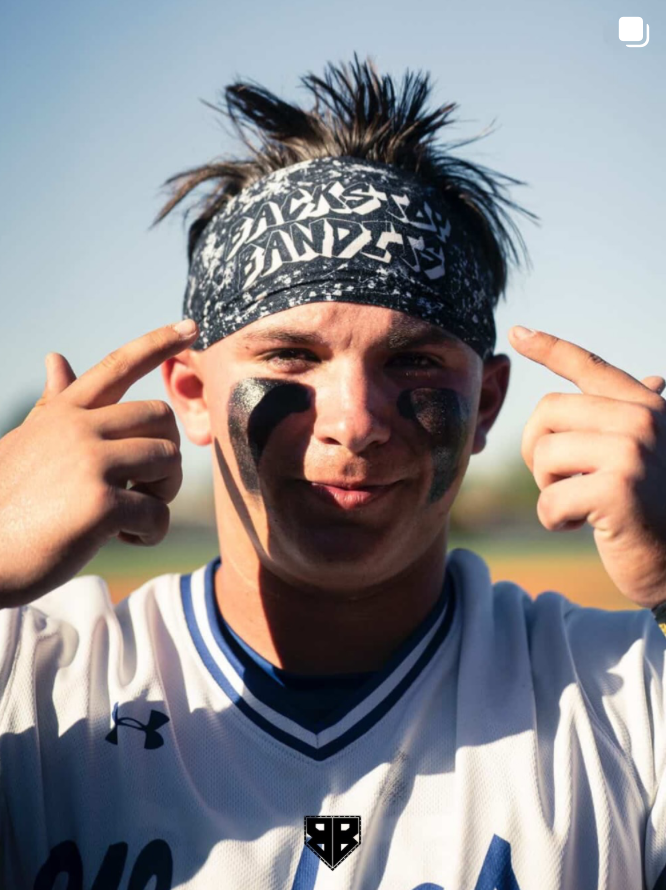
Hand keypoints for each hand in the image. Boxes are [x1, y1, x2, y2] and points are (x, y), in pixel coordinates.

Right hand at [0, 320, 197, 608]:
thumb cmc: (3, 506)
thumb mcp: (24, 443)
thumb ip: (52, 407)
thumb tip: (58, 358)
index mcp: (62, 414)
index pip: (116, 366)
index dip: (157, 343)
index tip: (192, 325)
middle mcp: (78, 428)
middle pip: (161, 417)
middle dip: (165, 455)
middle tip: (144, 489)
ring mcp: (90, 462)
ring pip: (169, 460)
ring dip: (163, 494)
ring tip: (131, 517)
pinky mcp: (100, 503)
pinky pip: (159, 513)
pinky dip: (152, 534)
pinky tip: (123, 541)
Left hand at [508, 326, 665, 608]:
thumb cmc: (657, 509)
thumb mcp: (650, 454)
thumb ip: (635, 418)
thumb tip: (655, 379)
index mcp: (645, 406)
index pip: (590, 366)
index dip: (549, 348)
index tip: (516, 332)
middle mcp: (642, 420)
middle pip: (546, 413)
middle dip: (538, 452)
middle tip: (562, 480)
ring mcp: (632, 452)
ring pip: (543, 456)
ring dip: (548, 489)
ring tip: (580, 503)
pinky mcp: (617, 489)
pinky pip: (548, 499)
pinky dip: (553, 520)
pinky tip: (583, 527)